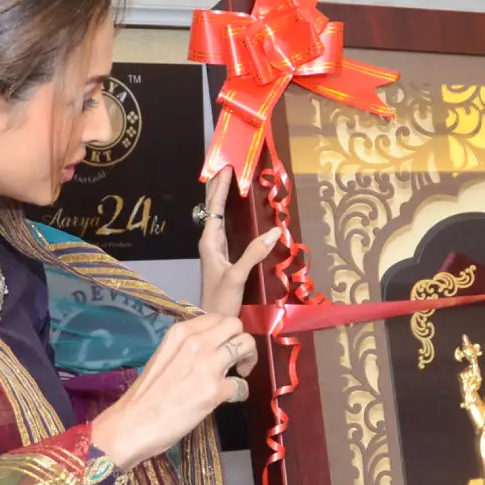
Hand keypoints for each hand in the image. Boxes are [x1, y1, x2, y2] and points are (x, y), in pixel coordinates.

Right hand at [89, 312, 256, 471]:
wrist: (133, 423)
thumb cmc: (145, 394)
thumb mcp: (163, 356)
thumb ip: (186, 348)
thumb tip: (209, 348)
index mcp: (181, 332)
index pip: (218, 317)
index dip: (226, 332)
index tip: (223, 346)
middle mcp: (197, 342)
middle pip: (236, 326)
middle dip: (241, 341)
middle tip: (236, 360)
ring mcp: (208, 365)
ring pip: (246, 346)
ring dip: (248, 361)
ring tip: (237, 375)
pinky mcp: (216, 391)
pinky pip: (243, 385)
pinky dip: (240, 392)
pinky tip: (228, 398)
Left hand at [197, 168, 279, 320]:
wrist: (212, 319)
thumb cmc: (220, 300)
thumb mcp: (238, 276)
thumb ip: (254, 254)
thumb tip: (275, 231)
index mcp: (209, 242)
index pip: (214, 208)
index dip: (220, 187)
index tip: (227, 168)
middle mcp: (210, 241)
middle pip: (212, 207)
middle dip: (218, 186)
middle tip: (227, 165)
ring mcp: (216, 248)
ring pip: (218, 215)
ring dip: (223, 197)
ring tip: (231, 179)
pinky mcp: (224, 255)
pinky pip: (225, 226)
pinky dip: (229, 212)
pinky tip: (236, 209)